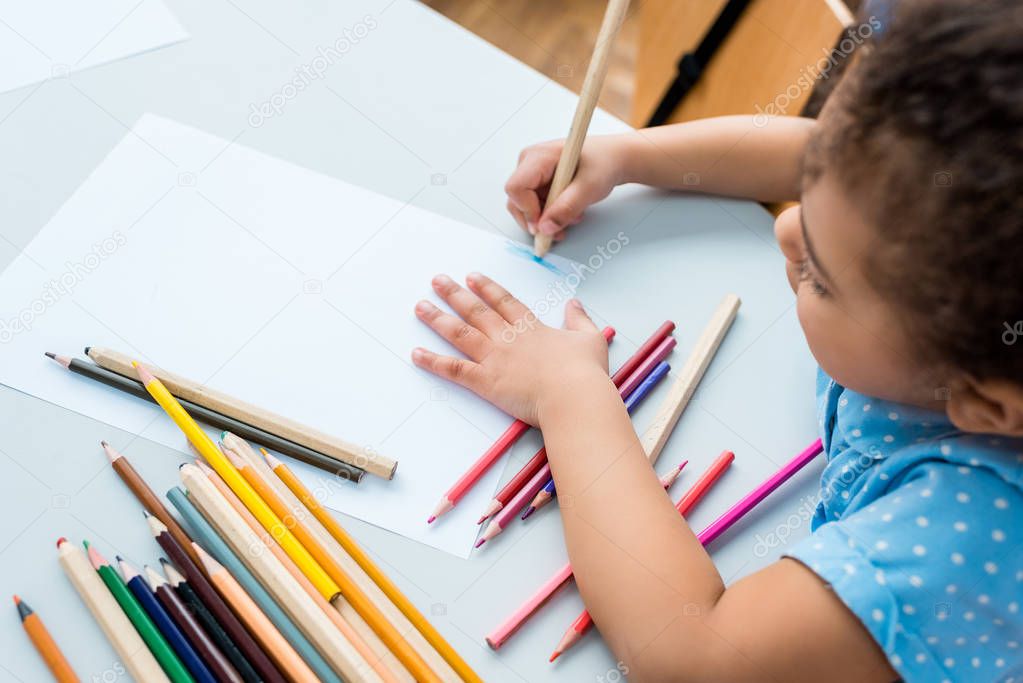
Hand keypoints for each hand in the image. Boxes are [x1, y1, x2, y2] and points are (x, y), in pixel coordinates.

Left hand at [412, 273, 610, 425]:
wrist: (573, 395)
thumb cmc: (585, 371)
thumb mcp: (590, 338)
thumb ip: (579, 319)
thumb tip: (575, 303)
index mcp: (532, 328)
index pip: (504, 302)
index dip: (487, 288)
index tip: (472, 277)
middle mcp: (508, 338)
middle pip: (476, 311)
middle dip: (455, 294)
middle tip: (437, 281)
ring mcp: (495, 358)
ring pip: (460, 333)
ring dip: (438, 319)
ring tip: (420, 306)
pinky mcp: (486, 382)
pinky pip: (454, 369)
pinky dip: (434, 362)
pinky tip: (416, 353)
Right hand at [505, 135, 629, 240]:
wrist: (613, 159)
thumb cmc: (603, 163)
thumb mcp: (588, 188)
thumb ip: (566, 208)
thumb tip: (545, 228)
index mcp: (539, 156)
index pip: (516, 187)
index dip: (527, 210)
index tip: (544, 224)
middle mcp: (530, 162)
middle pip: (516, 200)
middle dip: (537, 220)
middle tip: (557, 231)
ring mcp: (533, 173)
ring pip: (524, 207)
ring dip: (545, 220)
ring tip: (570, 218)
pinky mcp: (538, 182)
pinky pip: (534, 206)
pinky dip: (549, 216)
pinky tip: (567, 214)